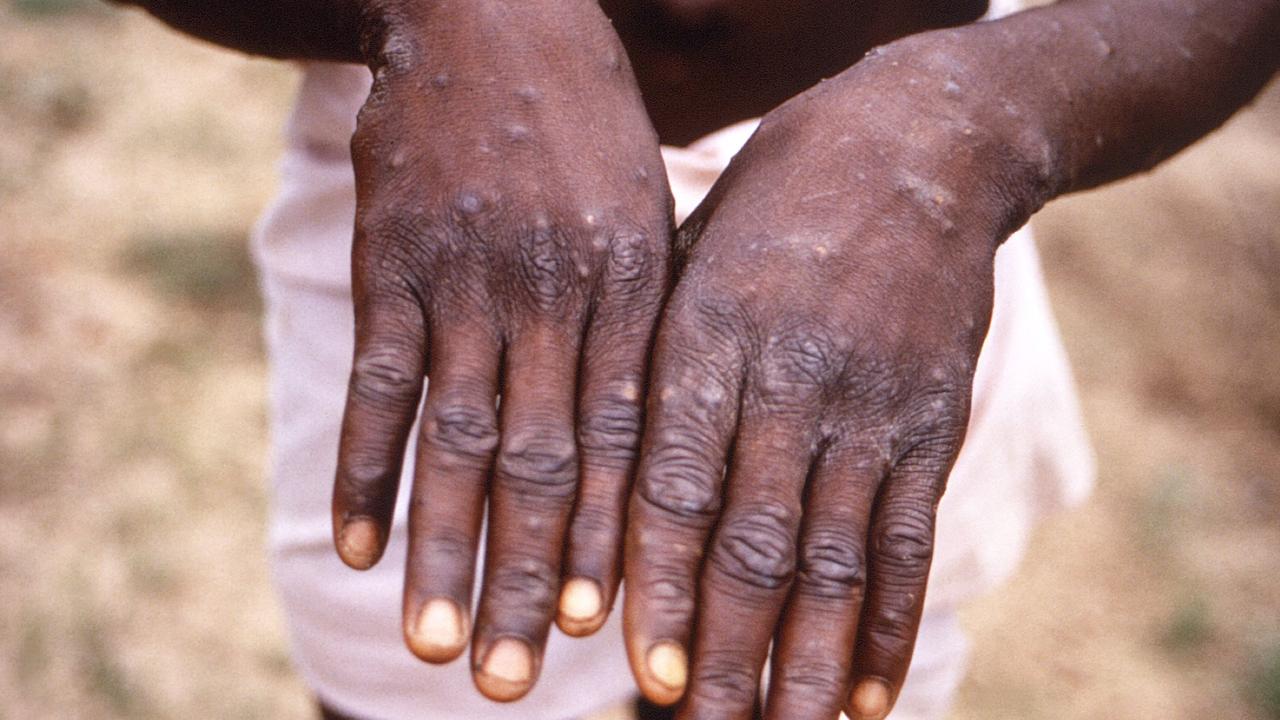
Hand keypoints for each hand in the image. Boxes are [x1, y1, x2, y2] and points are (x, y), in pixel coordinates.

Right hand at [331, 0, 671, 700]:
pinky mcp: (392, 262)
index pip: (627, 440)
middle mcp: (553, 294)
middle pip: (544, 463)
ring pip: (455, 440)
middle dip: (532, 578)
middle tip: (519, 683)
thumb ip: (644, 325)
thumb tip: (650, 448)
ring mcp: (466, 279)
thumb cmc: (587, 130)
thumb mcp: (646, 215)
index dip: (615, 542)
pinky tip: (353, 547)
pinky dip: (362, 469)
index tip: (608, 633)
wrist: (494, 16)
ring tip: (437, 647)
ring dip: (444, 551)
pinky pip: (376, 383)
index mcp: (632, 288)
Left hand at [622, 37, 1045, 719]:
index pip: (673, 486)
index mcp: (707, 336)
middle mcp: (790, 379)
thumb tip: (594, 497)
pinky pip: (910, 541)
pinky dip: (892, 627)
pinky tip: (869, 698)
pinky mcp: (931, 421)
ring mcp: (870, 405)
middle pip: (754, 544)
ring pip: (835, 561)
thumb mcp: (685, 258)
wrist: (916, 147)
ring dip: (805, 665)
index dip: (657, 587)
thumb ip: (648, 368)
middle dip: (724, 654)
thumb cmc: (769, 209)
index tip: (638, 676)